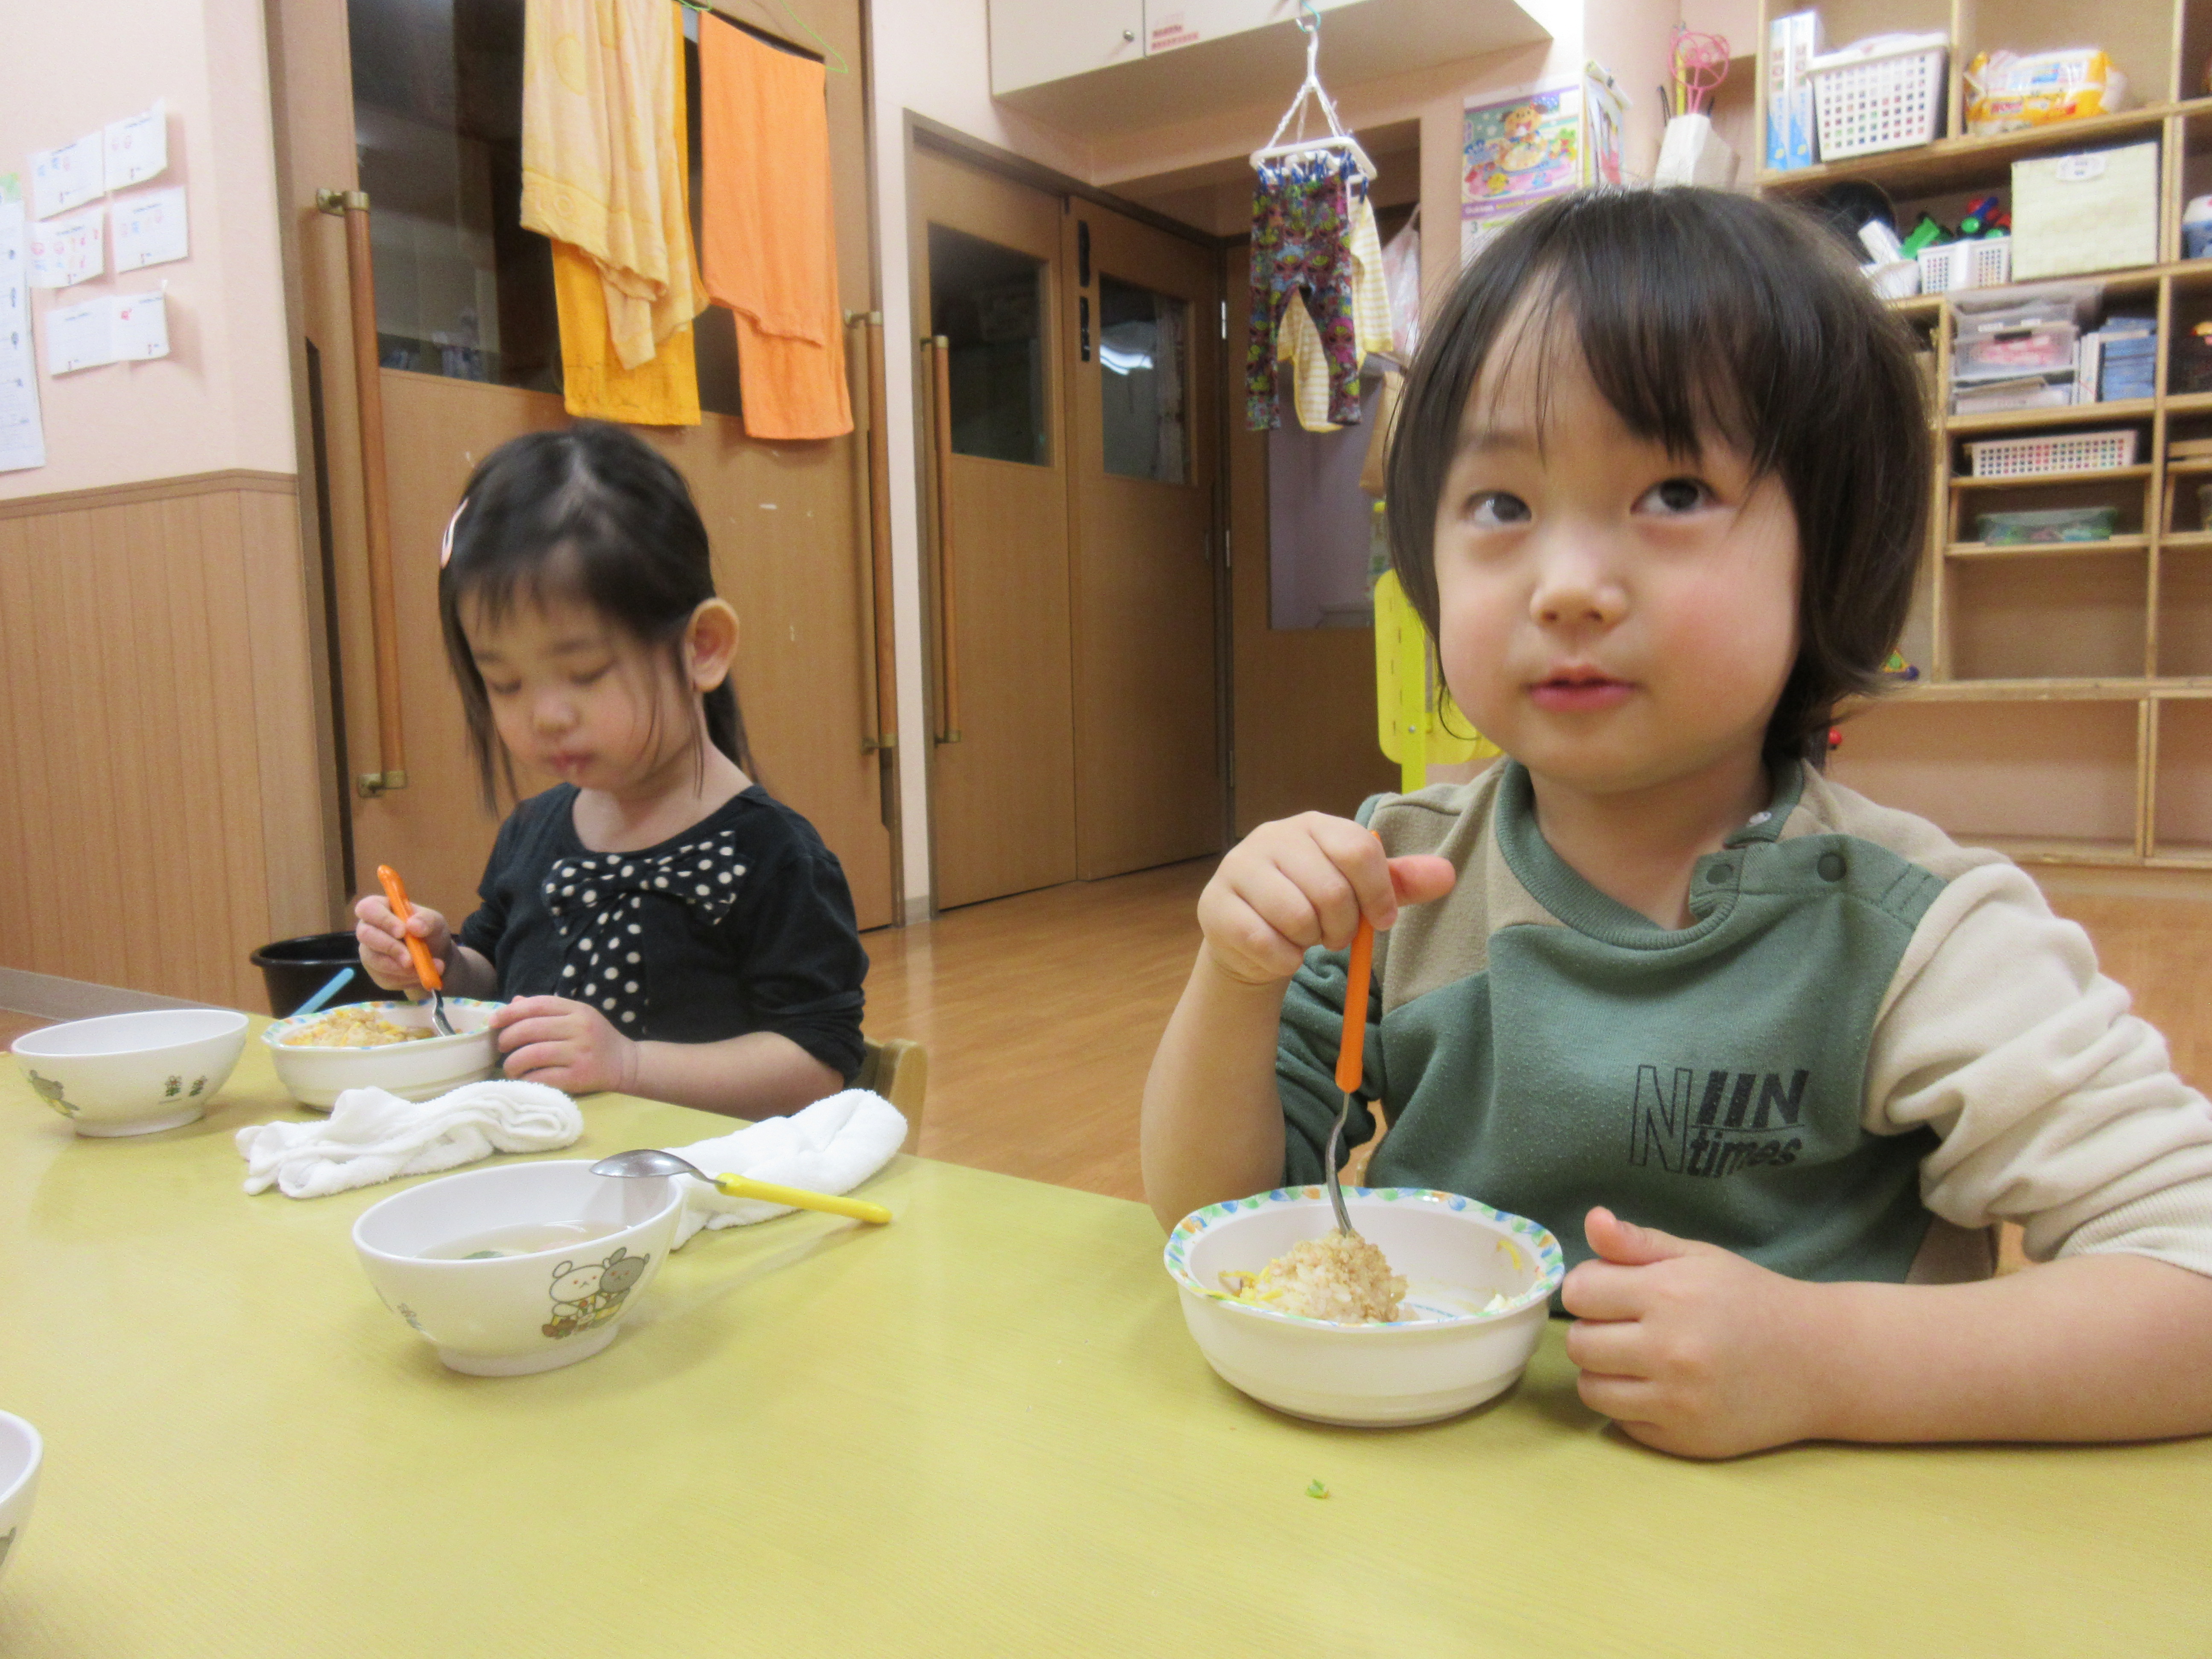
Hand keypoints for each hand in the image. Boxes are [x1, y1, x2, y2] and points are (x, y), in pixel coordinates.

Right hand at [354, 894, 451, 992]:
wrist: (436, 957)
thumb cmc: (429, 932)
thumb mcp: (435, 922)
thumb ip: (427, 920)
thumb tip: (413, 926)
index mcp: (380, 908)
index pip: (367, 908)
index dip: (382, 919)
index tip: (403, 931)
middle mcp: (368, 929)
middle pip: (365, 934)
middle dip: (390, 947)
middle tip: (411, 957)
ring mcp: (369, 952)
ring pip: (375, 960)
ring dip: (401, 967)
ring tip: (426, 967)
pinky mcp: (376, 972)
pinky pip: (385, 977)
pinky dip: (406, 978)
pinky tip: (420, 974)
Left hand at [490, 997, 638, 1095]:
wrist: (626, 1063)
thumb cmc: (596, 1039)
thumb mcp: (577, 1016)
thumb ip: (547, 1010)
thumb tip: (513, 1002)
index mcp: (577, 1010)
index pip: (537, 1005)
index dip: (510, 1012)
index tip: (493, 1022)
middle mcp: (579, 1028)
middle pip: (530, 1029)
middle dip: (507, 1038)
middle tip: (501, 1047)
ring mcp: (580, 1053)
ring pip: (533, 1054)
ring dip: (513, 1063)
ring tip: (510, 1068)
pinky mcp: (579, 1076)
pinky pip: (543, 1077)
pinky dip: (527, 1079)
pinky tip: (524, 1079)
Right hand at [1197, 813, 1455, 985]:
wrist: (1251, 937)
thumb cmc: (1311, 906)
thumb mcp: (1358, 892)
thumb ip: (1399, 882)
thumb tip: (1447, 875)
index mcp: (1313, 826)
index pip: (1357, 849)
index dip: (1378, 893)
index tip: (1381, 922)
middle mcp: (1272, 837)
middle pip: (1330, 889)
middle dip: (1342, 927)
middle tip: (1334, 936)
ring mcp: (1238, 868)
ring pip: (1296, 916)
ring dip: (1310, 942)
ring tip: (1305, 939)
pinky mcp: (1215, 904)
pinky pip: (1263, 941)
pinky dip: (1283, 959)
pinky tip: (1283, 954)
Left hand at [1561, 1207, 1833, 1458]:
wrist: (1819, 1362)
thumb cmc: (1750, 1300)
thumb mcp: (1698, 1257)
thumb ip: (1637, 1241)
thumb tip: (1591, 1221)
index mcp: (1669, 1295)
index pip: (1578, 1292)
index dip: (1589, 1288)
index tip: (1612, 1291)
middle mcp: (1669, 1351)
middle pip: (1578, 1343)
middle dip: (1594, 1329)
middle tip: (1628, 1325)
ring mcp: (1676, 1402)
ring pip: (1591, 1388)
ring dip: (1604, 1371)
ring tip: (1639, 1357)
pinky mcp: (1682, 1440)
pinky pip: (1620, 1422)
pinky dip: (1629, 1405)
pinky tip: (1661, 1387)